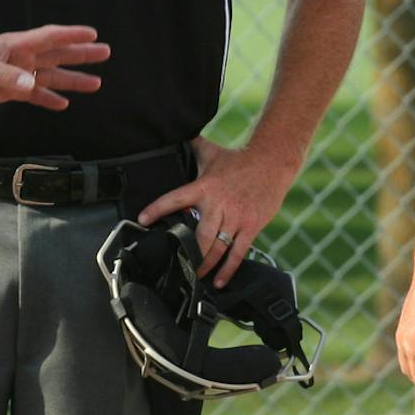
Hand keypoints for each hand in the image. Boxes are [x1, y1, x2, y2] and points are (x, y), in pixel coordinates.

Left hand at [0, 25, 109, 108]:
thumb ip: (8, 76)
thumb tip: (32, 84)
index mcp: (17, 47)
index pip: (50, 37)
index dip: (71, 35)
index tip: (92, 33)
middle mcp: (21, 58)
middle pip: (58, 55)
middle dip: (81, 54)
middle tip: (105, 52)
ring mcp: (16, 74)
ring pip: (50, 76)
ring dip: (72, 80)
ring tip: (96, 83)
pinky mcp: (8, 89)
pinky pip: (35, 94)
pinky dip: (49, 98)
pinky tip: (63, 104)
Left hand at [136, 137, 291, 285]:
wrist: (272, 162)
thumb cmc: (239, 159)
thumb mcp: (212, 152)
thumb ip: (193, 146)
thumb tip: (176, 133)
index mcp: (204, 187)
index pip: (176, 198)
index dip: (158, 209)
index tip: (142, 220)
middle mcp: (218, 205)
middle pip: (199, 236)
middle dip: (187, 254)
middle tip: (176, 267)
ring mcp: (236, 218)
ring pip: (216, 248)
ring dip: (204, 265)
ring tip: (194, 277)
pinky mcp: (251, 226)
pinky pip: (238, 253)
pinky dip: (228, 269)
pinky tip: (220, 282)